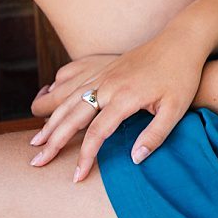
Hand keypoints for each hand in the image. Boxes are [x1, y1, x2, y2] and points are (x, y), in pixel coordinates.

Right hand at [28, 31, 209, 182]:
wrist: (180, 40)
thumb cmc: (181, 76)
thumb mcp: (176, 109)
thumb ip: (155, 135)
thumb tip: (134, 159)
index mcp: (124, 97)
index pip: (96, 132)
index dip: (85, 156)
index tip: (77, 176)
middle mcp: (107, 84)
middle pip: (72, 117)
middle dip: (53, 141)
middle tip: (37, 161)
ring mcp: (103, 74)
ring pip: (68, 100)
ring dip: (50, 121)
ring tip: (36, 140)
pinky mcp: (103, 68)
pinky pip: (73, 82)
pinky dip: (58, 97)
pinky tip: (50, 107)